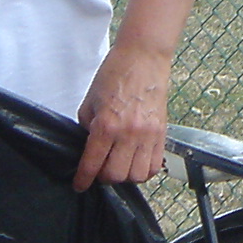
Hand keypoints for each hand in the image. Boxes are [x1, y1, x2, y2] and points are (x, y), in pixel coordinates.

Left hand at [74, 39, 170, 190]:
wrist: (143, 57)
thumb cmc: (115, 73)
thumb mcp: (90, 101)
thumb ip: (88, 128)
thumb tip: (90, 148)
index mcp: (106, 124)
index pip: (92, 164)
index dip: (83, 179)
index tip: (80, 185)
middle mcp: (129, 133)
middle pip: (115, 175)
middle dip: (103, 177)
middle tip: (99, 169)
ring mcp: (148, 135)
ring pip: (136, 176)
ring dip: (125, 175)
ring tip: (119, 165)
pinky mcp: (162, 134)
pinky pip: (154, 166)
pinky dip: (143, 171)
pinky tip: (135, 162)